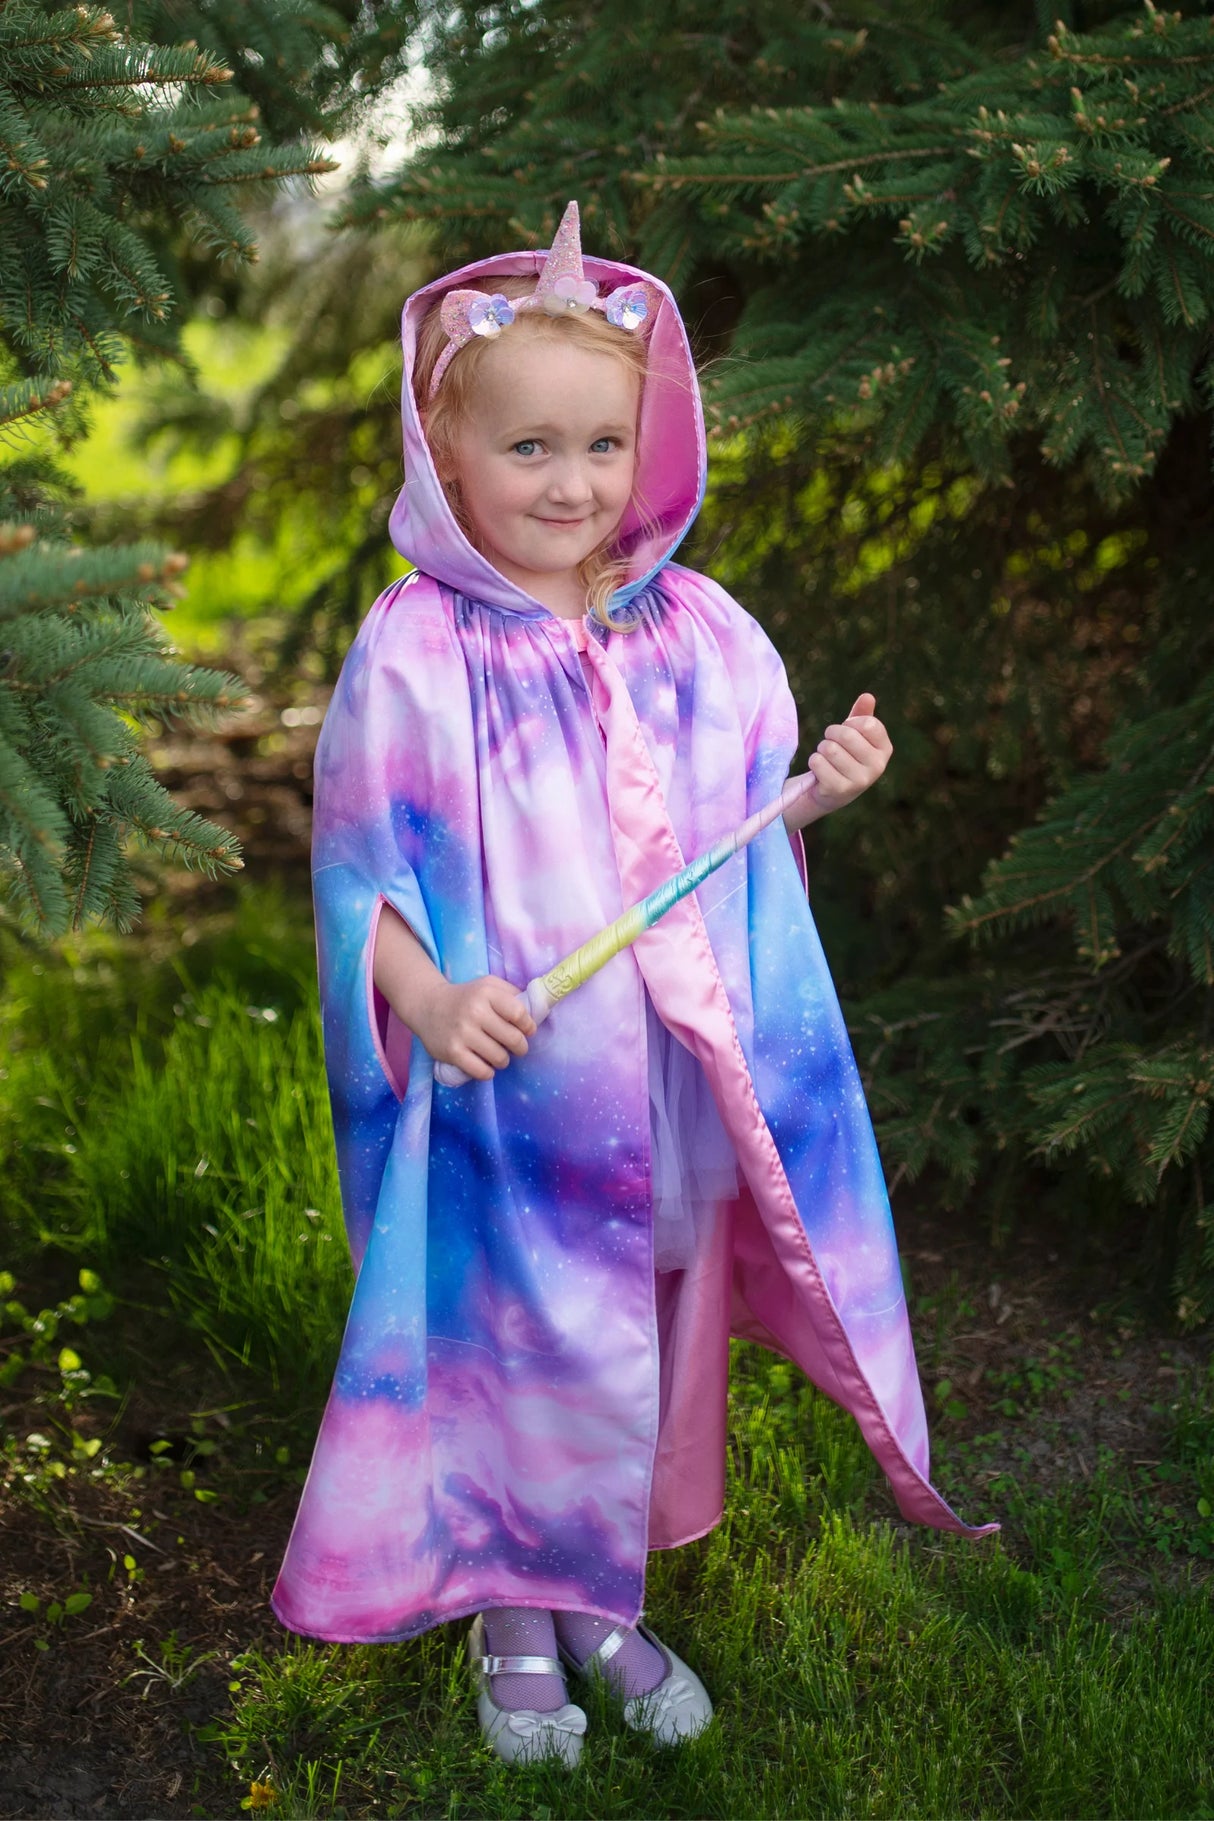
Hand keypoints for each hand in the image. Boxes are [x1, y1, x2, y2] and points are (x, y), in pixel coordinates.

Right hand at [413, 974, 535, 1081]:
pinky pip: (481, 1071)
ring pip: (499, 1058)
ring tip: (499, 1055)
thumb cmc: (466, 997)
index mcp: (486, 993)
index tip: (527, 1030)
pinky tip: (486, 1065)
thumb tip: (537, 1009)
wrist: (428, 1006)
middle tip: (517, 1047)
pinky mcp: (452, 1052)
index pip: (519, 1014)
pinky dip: (488, 1072)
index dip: (528, 1026)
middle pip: (513, 1039)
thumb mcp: (488, 985)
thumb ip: (512, 993)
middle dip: (520, 1047)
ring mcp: (462, 1033)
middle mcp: (475, 1011)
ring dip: (503, 1060)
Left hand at [786, 693, 892, 828]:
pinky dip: (814, 762)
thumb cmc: (845, 756)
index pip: (868, 724)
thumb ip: (862, 715)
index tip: (847, 730)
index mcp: (885, 749)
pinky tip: (820, 771)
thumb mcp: (856, 734)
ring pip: (829, 748)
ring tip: (827, 757)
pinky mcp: (840, 789)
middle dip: (832, 733)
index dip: (850, 723)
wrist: (831, 791)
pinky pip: (818, 762)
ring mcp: (860, 780)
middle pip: (847, 735)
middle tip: (831, 741)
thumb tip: (867, 696)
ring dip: (822, 749)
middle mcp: (877, 766)